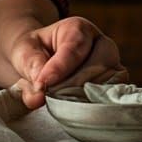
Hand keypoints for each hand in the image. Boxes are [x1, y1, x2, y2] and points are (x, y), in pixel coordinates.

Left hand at [9, 16, 128, 109]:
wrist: (41, 57)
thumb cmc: (34, 52)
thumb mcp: (25, 52)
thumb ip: (31, 70)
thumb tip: (38, 98)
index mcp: (78, 28)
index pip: (74, 49)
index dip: (59, 68)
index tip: (43, 84)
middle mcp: (102, 44)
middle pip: (99, 65)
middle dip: (74, 85)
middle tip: (52, 99)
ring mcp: (113, 66)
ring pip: (109, 83)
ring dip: (86, 97)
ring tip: (62, 106)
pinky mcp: (116, 86)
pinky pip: (113, 97)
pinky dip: (96, 105)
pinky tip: (78, 112)